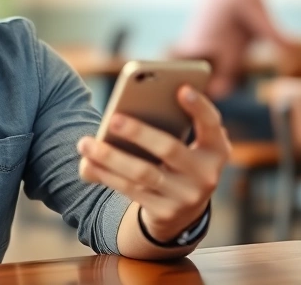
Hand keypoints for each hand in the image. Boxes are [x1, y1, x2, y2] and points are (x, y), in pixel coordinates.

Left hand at [77, 85, 229, 242]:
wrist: (183, 209)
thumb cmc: (178, 160)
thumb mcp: (185, 144)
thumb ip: (169, 124)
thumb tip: (121, 116)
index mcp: (216, 149)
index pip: (212, 124)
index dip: (200, 106)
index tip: (182, 88)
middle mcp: (207, 174)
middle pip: (170, 150)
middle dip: (140, 133)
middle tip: (113, 119)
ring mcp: (187, 197)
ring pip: (143, 173)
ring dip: (111, 157)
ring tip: (85, 143)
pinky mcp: (165, 212)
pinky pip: (131, 190)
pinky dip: (107, 175)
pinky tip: (88, 163)